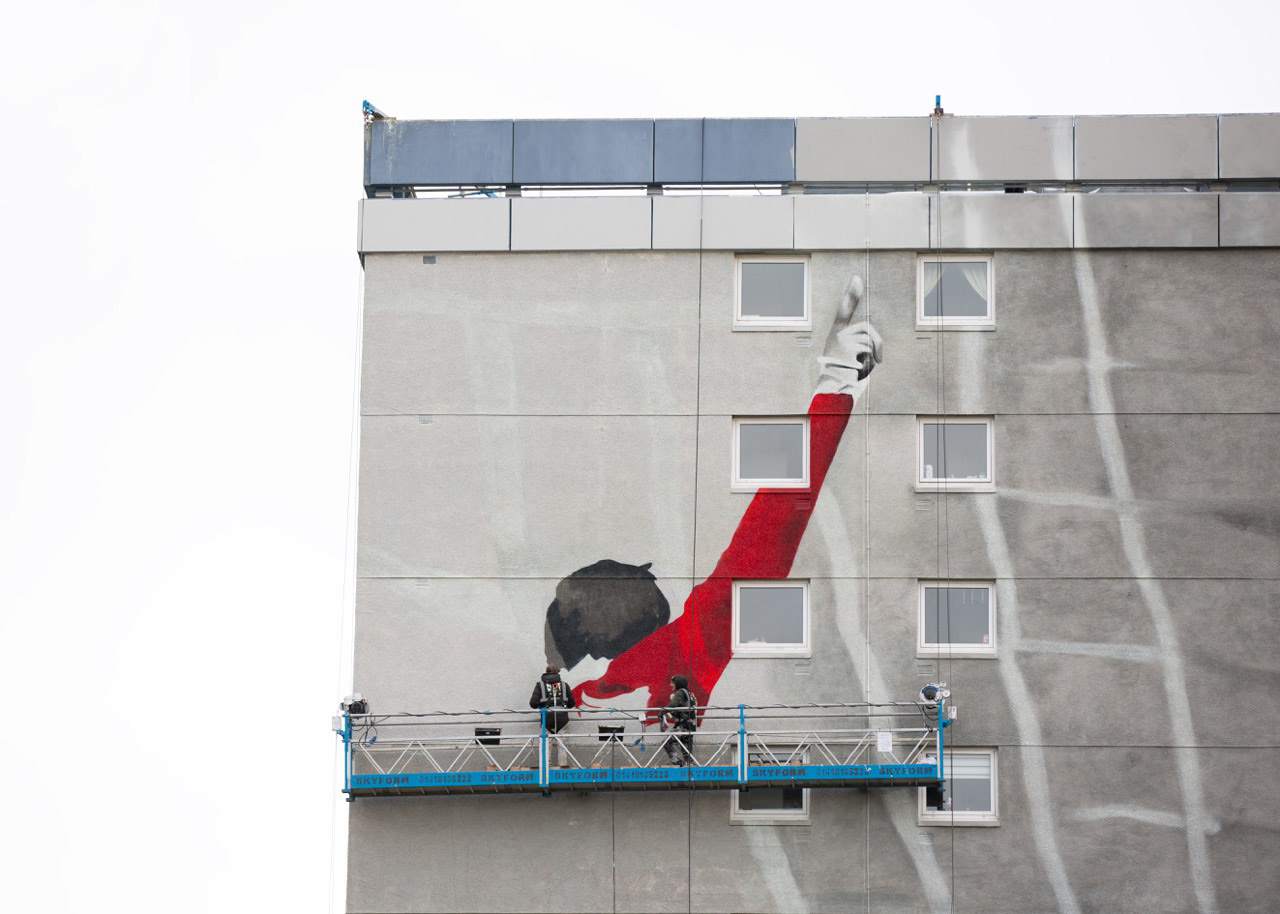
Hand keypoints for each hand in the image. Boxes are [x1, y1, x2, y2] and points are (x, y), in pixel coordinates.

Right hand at [817, 274, 882, 395]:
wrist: (832, 389)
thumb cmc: (843, 376)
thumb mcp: (849, 358)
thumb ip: (859, 348)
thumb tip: (875, 351)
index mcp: (836, 335)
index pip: (843, 311)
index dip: (850, 295)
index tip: (856, 278)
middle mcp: (838, 335)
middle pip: (868, 330)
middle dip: (878, 344)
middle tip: (879, 360)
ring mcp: (842, 340)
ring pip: (870, 342)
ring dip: (872, 359)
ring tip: (860, 369)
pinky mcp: (848, 347)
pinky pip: (870, 352)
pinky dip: (870, 364)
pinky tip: (858, 370)